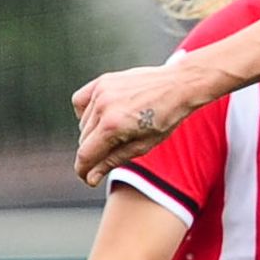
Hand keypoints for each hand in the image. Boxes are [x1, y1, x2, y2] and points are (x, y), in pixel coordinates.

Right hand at [73, 65, 202, 186]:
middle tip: (116, 151)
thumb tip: (90, 178)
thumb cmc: (166, 118)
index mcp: (113, 126)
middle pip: (83, 140)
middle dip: (94, 152)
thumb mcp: (143, 145)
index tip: (87, 178)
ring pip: (83, 124)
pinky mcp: (101, 81)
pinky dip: (86, 114)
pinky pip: (80, 102)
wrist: (178, 85)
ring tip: (118, 131)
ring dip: (93, 133)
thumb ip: (113, 161)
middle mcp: (102, 107)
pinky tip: (102, 117)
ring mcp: (100, 92)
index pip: (85, 155)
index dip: (83, 170)